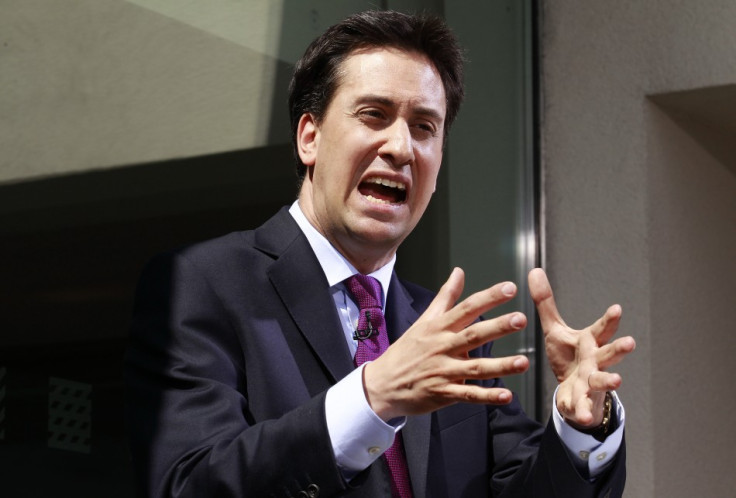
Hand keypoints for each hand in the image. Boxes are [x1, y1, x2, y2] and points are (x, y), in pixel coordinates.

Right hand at [363, 267, 529, 420]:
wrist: (382, 384)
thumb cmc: (406, 351)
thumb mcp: (423, 320)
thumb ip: (445, 296)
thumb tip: (459, 272)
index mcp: (439, 327)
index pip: (467, 308)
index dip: (489, 297)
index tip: (510, 288)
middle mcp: (442, 347)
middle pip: (473, 335)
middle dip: (498, 327)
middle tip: (520, 319)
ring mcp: (443, 371)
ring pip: (475, 368)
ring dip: (500, 366)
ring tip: (523, 362)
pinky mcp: (443, 393)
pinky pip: (468, 395)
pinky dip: (487, 396)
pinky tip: (506, 395)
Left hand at [528, 268, 635, 427]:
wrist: (573, 392)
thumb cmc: (568, 356)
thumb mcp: (554, 329)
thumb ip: (546, 303)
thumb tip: (534, 270)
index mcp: (589, 342)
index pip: (601, 329)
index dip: (609, 320)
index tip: (617, 308)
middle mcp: (595, 361)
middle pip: (609, 354)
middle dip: (619, 348)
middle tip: (630, 342)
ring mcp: (591, 381)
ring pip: (602, 380)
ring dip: (609, 380)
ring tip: (616, 380)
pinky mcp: (582, 400)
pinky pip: (581, 405)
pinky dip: (582, 409)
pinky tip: (582, 415)